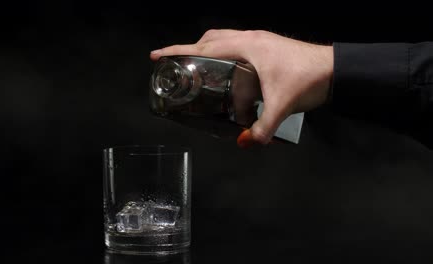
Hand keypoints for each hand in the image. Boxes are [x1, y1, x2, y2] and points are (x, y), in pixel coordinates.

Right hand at [150, 29, 333, 146]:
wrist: (335, 69)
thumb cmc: (308, 79)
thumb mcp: (281, 106)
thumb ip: (262, 128)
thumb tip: (244, 142)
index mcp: (247, 46)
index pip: (203, 47)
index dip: (177, 51)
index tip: (157, 55)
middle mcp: (250, 38)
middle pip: (209, 39)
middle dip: (188, 49)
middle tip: (174, 64)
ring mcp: (259, 39)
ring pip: (222, 38)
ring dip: (206, 48)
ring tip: (195, 66)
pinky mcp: (266, 45)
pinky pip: (235, 42)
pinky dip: (222, 51)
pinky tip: (225, 69)